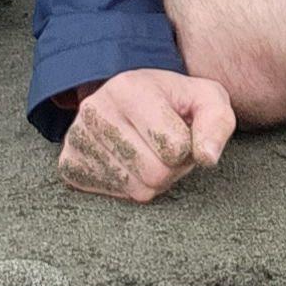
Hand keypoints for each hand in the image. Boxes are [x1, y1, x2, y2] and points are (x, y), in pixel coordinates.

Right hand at [57, 68, 237, 204]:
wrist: (130, 98)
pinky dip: (129, 186)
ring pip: (137, 190)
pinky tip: (128, 161)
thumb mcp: (206, 99)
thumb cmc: (174, 101)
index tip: (180, 130)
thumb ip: (217, 123)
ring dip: (152, 179)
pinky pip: (114, 198)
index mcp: (128, 88)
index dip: (189, 147)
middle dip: (171, 167)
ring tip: (147, 151)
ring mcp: (77, 139)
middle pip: (156, 174)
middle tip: (165, 147)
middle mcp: (95, 111)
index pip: (175, 147)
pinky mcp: (69, 165)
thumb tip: (206, 157)